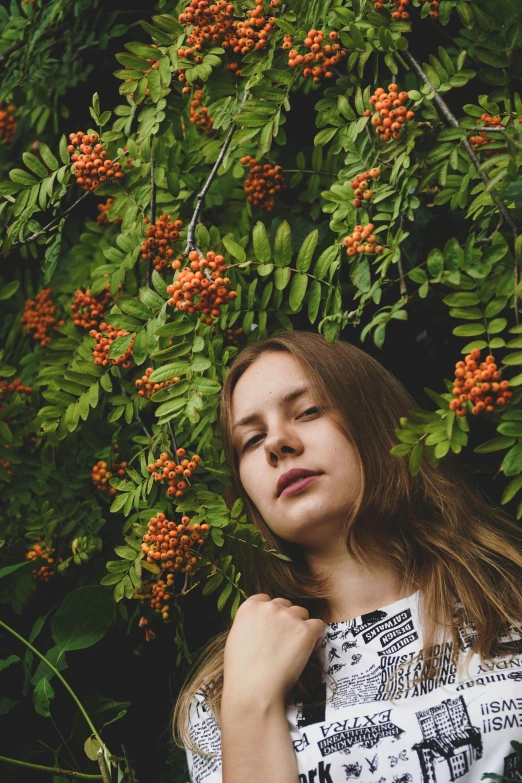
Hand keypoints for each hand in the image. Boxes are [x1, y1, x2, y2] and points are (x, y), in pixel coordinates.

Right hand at [222, 593, 325, 707]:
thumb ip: (249, 624)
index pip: (265, 600)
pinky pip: (318, 625)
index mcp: (250, 607)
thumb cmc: (241, 672)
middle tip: (284, 642)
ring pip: (302, 614)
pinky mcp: (305, 630)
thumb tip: (260, 625)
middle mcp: (269, 607)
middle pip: (285, 605)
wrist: (253, 690)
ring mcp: (289, 617)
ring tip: (295, 649)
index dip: (271, 615)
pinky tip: (309, 649)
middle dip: (286, 620)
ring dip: (301, 627)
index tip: (272, 629)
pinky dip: (316, 636)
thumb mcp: (236, 639)